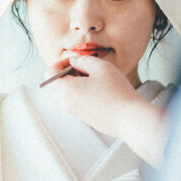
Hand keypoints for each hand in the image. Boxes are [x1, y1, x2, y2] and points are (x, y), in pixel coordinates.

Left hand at [44, 54, 167, 165]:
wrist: (130, 119)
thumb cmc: (117, 92)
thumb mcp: (100, 67)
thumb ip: (83, 60)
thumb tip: (74, 62)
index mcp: (66, 90)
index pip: (49, 73)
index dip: (61, 63)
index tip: (76, 61)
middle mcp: (66, 103)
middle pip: (57, 83)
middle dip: (69, 72)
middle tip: (88, 69)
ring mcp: (75, 113)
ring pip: (68, 92)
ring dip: (78, 82)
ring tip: (97, 79)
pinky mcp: (85, 118)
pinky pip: (77, 101)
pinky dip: (84, 93)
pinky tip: (101, 90)